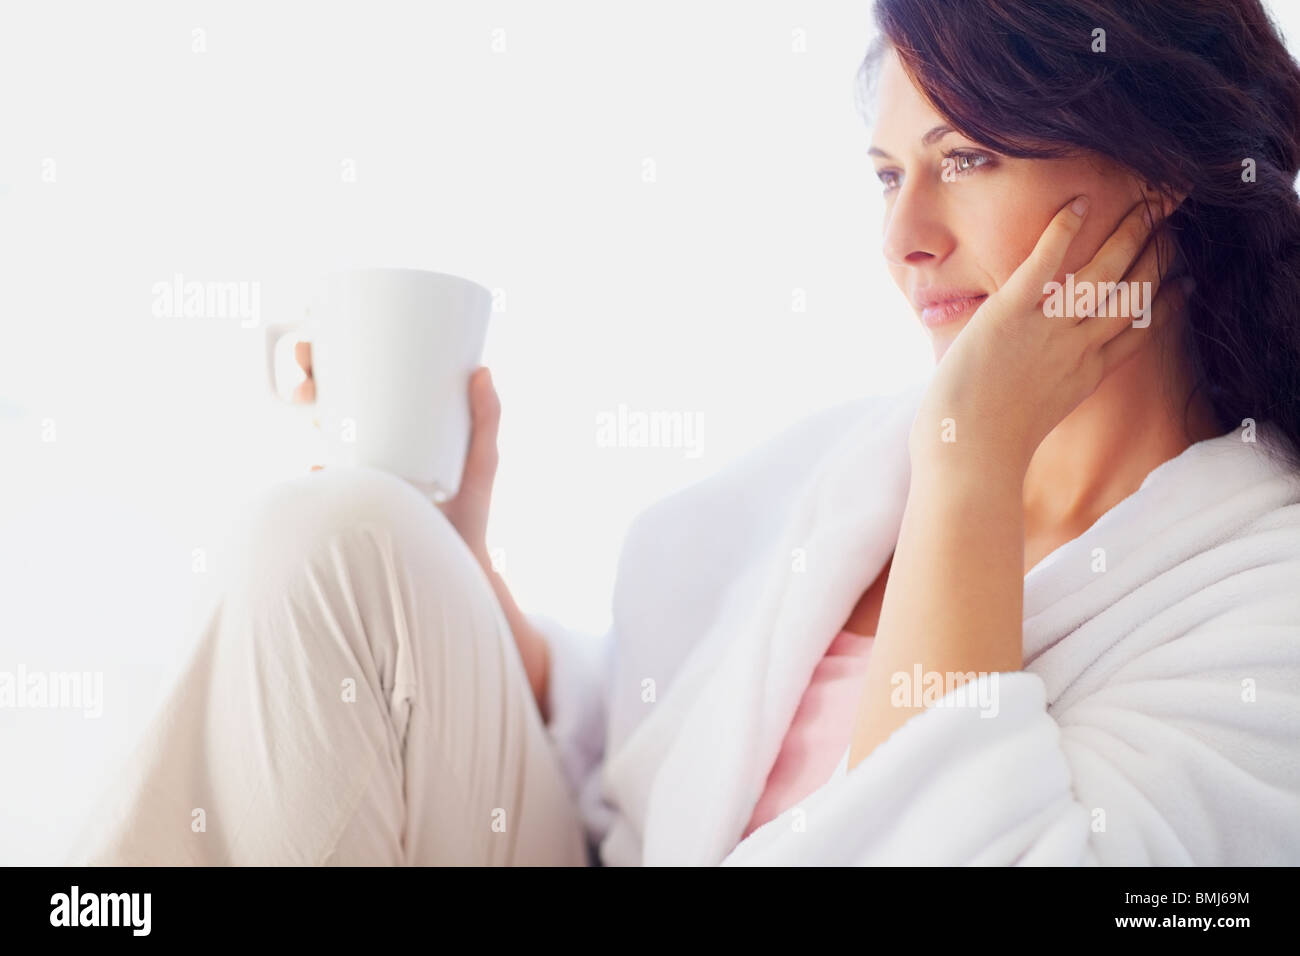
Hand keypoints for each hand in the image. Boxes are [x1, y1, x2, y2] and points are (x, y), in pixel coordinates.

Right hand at [293, 343, 501, 568]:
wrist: (456, 563)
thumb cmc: (471, 509)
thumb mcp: (482, 459)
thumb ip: (487, 418)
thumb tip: (482, 371)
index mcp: (396, 423)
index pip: (359, 378)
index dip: (334, 353)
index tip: (327, 337)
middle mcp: (370, 443)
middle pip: (327, 398)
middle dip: (306, 375)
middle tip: (311, 374)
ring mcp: (358, 473)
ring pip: (317, 433)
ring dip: (300, 411)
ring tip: (310, 403)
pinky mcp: (355, 503)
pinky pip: (324, 487)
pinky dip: (319, 475)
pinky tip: (323, 463)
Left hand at [908, 194, 1190, 477]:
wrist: (967, 453)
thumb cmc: (984, 445)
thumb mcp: (1033, 417)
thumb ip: (1045, 392)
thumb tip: (1035, 388)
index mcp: (1085, 375)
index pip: (1138, 331)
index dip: (1166, 304)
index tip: (1184, 283)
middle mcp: (1077, 348)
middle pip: (1133, 293)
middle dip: (1159, 255)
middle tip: (1174, 223)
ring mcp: (1047, 329)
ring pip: (1104, 271)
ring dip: (1130, 232)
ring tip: (1148, 201)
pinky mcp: (1010, 313)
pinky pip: (1045, 263)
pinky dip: (1064, 231)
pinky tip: (1079, 203)